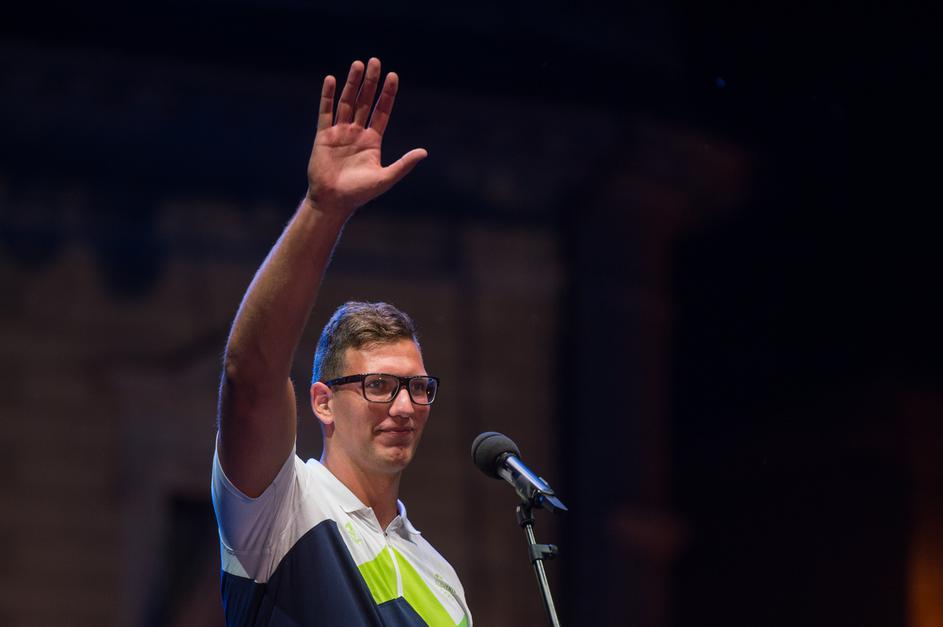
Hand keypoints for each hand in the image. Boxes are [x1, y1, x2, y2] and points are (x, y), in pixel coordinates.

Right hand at [305, 58, 426, 215]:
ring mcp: (340, 133)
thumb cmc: (360, 193)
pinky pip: (325, 112)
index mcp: (373, 141)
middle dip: (370, 82)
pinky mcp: (323, 136)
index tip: (393, 76)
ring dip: (352, 84)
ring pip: (347, 102)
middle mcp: (357, 133)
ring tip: (358, 64)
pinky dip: (327, 96)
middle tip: (375, 61)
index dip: (387, 94)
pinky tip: (331, 79)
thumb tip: (424, 152)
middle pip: (365, 102)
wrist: (333, 201)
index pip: (382, 111)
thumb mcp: (386, 178)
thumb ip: (404, 164)